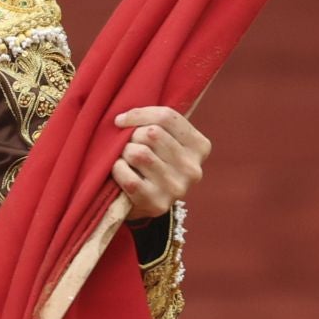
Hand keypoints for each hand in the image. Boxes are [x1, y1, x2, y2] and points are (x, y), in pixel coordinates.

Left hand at [110, 106, 209, 220]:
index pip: (167, 117)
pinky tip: (120, 170)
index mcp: (200, 146)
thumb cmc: (153, 161)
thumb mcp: (164, 140)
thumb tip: (122, 118)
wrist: (146, 202)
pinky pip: (129, 178)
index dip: (138, 114)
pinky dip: (118, 170)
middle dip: (131, 136)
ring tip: (125, 157)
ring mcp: (176, 188)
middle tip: (127, 144)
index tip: (121, 120)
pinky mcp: (157, 203)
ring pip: (140, 154)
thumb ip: (154, 123)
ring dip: (124, 152)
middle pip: (153, 134)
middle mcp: (192, 168)